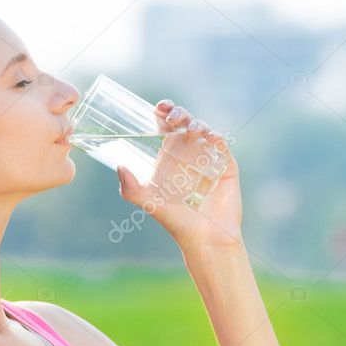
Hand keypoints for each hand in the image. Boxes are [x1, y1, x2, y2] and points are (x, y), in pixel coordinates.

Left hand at [116, 99, 242, 250]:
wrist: (204, 238)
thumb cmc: (176, 221)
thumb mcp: (149, 203)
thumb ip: (131, 188)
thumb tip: (119, 167)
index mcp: (169, 157)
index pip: (165, 127)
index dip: (163, 112)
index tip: (158, 108)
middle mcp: (189, 154)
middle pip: (184, 122)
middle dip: (179, 113)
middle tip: (172, 118)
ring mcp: (208, 158)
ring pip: (204, 129)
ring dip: (197, 124)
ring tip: (191, 131)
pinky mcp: (226, 166)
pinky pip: (222, 146)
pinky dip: (216, 138)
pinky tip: (209, 138)